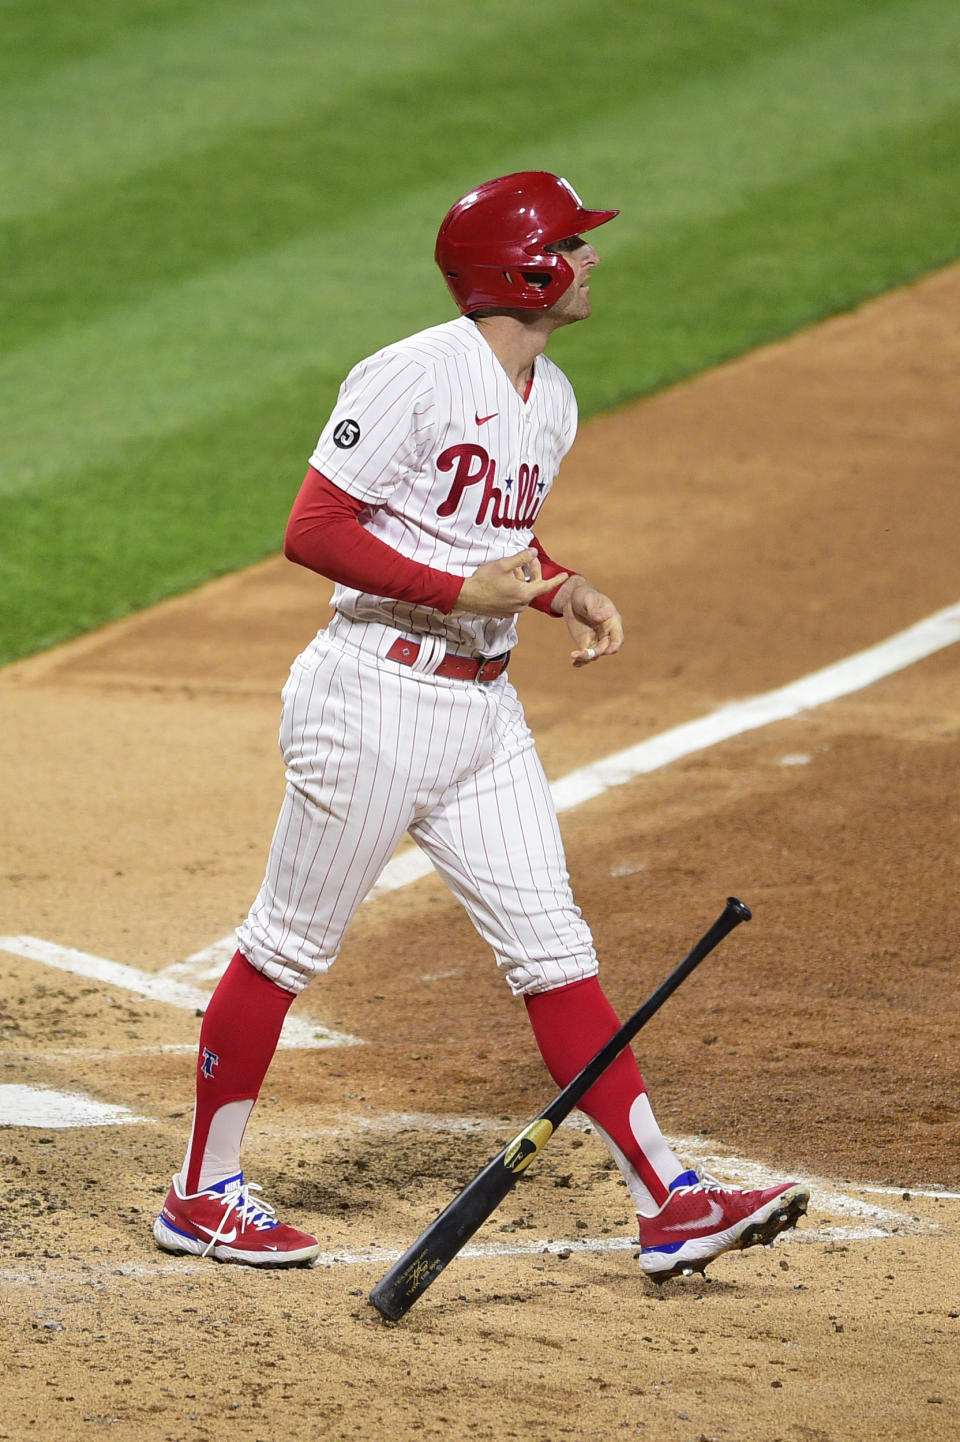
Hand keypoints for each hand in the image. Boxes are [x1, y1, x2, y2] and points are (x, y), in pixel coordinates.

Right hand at [452, 550, 569, 618]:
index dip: (556, 580)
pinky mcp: (505, 613)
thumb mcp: (503, 565)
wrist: (466, 597)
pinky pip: (514, 600)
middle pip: (532, 588)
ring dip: (521, 581)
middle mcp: (521, 605)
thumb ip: (521, 559)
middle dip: (532, 573)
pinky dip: (514, 590)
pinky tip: (503, 582)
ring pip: (523, 594)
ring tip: (511, 570)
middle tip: (529, 560)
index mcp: (523, 593)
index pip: (545, 586)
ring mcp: (512, 611)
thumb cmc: (483, 580)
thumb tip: (533, 552)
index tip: (565, 576)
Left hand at [552, 575, 623, 665]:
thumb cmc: (585, 595)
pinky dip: (580, 660)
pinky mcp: (585, 643)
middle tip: (583, 654)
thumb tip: (601, 618)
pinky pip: (585, 655)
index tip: (609, 651)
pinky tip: (574, 663)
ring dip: (586, 657)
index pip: (618, 637)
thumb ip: (594, 608)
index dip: (615, 645)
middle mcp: (606, 633)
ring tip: (573, 655)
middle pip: (605, 648)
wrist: (572, 598)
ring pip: (595, 654)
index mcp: (612, 621)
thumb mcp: (588, 599)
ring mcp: (596, 639)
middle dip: (596, 652)